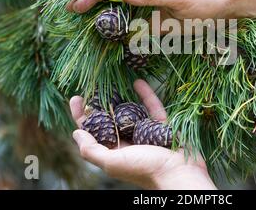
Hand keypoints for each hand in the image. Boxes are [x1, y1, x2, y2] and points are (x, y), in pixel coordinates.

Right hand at [66, 0, 239, 19]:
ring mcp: (148, 6)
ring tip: (80, 27)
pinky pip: (132, 26)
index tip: (75, 6)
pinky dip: (119, 32)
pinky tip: (107, 39)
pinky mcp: (154, 21)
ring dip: (101, 18)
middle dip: (90, 3)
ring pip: (118, 11)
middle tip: (69, 13)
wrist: (226, 9)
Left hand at [70, 79, 216, 189]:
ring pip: (131, 112)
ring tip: (113, 82)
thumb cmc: (146, 170)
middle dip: (102, 103)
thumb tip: (75, 133)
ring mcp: (146, 133)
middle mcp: (128, 142)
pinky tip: (139, 83)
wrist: (180, 173)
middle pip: (111, 119)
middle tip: (95, 86)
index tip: (77, 98)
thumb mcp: (113, 162)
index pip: (93, 131)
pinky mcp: (162, 126)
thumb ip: (92, 150)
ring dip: (123, 97)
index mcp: (115, 152)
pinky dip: (146, 95)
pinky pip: (153, 107)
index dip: (83, 116)